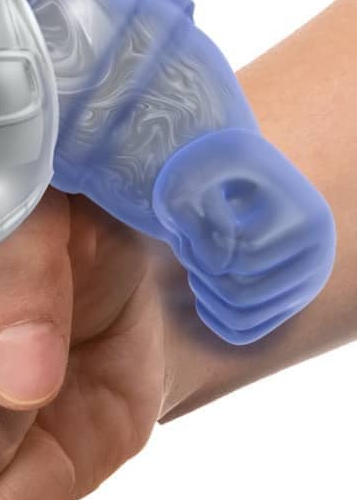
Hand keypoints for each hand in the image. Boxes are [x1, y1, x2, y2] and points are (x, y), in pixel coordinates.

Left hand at [153, 129, 334, 344]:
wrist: (227, 171)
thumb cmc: (206, 167)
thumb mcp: (190, 174)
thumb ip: (194, 212)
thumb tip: (219, 266)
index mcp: (310, 223)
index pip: (243, 261)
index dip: (198, 250)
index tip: (182, 229)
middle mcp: (317, 259)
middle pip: (243, 296)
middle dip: (200, 275)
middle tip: (182, 247)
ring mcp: (302, 285)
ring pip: (241, 318)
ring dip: (203, 294)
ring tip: (192, 263)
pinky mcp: (282, 302)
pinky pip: (242, 332)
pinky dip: (212, 315)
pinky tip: (200, 283)